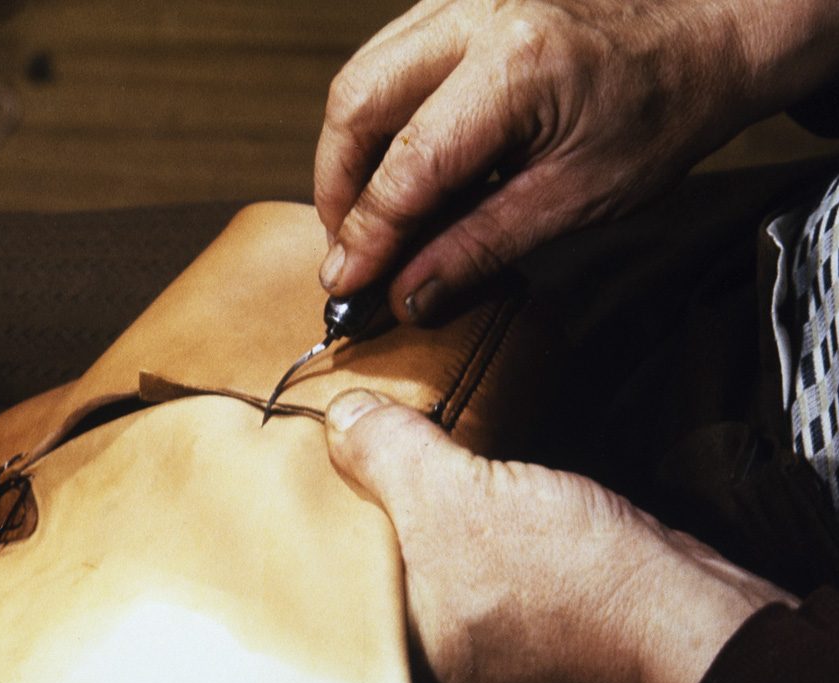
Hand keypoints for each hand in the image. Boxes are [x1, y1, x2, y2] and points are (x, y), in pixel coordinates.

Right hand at [315, 0, 838, 320]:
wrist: (705, 32)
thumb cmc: (662, 108)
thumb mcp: (579, 197)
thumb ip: (483, 246)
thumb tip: (409, 295)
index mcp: (520, 66)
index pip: (409, 165)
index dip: (367, 234)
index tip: (345, 285)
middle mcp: (478, 14)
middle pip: (357, 102)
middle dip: (336, 187)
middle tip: (349, 250)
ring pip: (362, 75)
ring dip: (349, 154)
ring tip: (369, 216)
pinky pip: (388, 60)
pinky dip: (377, 121)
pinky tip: (397, 167)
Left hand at [323, 389, 796, 682]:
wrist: (687, 602)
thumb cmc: (570, 573)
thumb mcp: (456, 497)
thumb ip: (388, 455)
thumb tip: (341, 416)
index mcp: (411, 656)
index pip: (342, 584)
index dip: (328, 522)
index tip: (316, 468)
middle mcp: (445, 658)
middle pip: (385, 567)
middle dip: (375, 507)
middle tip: (353, 447)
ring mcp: (493, 639)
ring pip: (434, 557)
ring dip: (425, 505)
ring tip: (400, 451)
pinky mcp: (533, 611)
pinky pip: (479, 556)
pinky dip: (469, 516)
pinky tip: (461, 476)